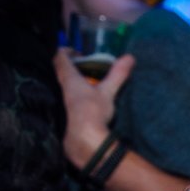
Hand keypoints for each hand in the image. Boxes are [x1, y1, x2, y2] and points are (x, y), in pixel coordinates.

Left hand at [54, 48, 134, 168]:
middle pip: (59, 71)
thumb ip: (118, 74)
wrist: (83, 139)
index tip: (77, 52)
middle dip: (69, 66)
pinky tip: (83, 100)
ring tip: (84, 82)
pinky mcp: (63, 113)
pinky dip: (72, 94)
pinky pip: (65, 97)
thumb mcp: (108, 91)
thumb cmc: (93, 111)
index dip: (66, 52)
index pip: (60, 58)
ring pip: (61, 85)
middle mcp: (61, 88)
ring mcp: (61, 101)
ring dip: (70, 81)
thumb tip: (130, 57)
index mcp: (69, 78)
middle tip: (83, 67)